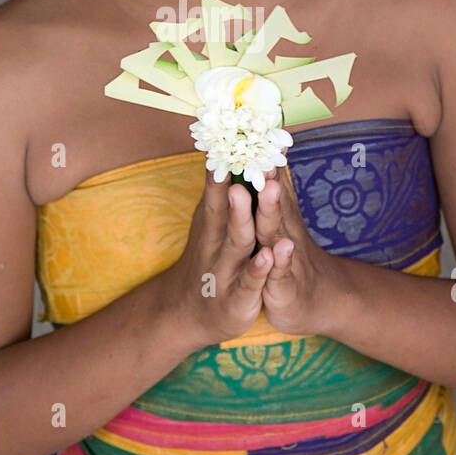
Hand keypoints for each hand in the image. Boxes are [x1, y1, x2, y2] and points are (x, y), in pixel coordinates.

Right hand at [163, 169, 274, 347]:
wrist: (187, 314)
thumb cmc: (208, 261)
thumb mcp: (212, 227)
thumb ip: (222, 194)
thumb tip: (230, 154)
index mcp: (211, 223)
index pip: (216, 192)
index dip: (224, 168)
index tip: (230, 140)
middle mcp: (214, 243)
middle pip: (223, 212)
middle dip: (231, 188)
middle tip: (240, 161)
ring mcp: (224, 271)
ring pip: (235, 243)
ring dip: (241, 219)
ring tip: (246, 195)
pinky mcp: (237, 298)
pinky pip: (249, 282)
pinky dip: (257, 269)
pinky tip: (268, 256)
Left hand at [254, 167, 343, 335]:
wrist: (318, 302)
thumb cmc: (291, 259)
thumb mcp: (284, 224)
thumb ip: (279, 191)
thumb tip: (274, 153)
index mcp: (279, 219)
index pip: (273, 186)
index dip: (265, 162)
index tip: (258, 132)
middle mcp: (285, 233)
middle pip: (276, 203)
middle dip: (268, 177)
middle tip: (262, 153)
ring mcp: (287, 260)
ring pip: (277, 233)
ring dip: (273, 211)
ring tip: (270, 189)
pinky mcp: (285, 287)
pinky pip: (282, 273)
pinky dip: (280, 261)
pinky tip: (280, 249)